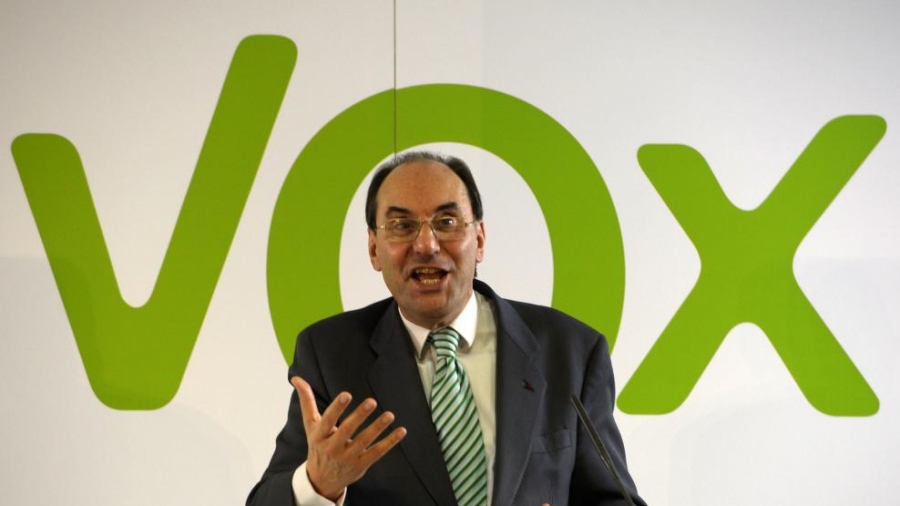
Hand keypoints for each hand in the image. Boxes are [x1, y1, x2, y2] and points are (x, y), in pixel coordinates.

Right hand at [292, 376, 406, 500]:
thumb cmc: (317, 445)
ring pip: (364, 442)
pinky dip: (390, 442)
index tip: (346, 395)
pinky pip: (377, 452)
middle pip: (347, 431)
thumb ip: (307, 401)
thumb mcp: (310, 425)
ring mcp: (348, 458)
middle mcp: (333, 447)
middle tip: (372, 402)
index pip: (327, 421)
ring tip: (389, 415)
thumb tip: (296, 378)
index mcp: (319, 436)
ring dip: (377, 428)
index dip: (337, 408)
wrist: (321, 480)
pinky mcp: (361, 464)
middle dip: (359, 416)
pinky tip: (401, 431)